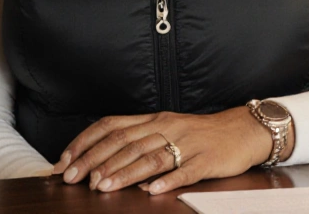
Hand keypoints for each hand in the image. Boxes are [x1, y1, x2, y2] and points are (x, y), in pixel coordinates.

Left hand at [50, 107, 272, 194]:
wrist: (244, 130)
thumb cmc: (202, 134)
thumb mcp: (168, 129)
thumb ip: (138, 140)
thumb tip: (100, 161)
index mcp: (156, 119)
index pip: (113, 125)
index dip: (86, 142)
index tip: (64, 161)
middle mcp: (168, 127)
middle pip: (127, 142)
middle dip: (97, 161)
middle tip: (75, 179)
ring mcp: (188, 143)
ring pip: (151, 156)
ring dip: (125, 172)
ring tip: (103, 186)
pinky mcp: (207, 160)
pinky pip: (186, 171)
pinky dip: (168, 180)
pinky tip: (154, 189)